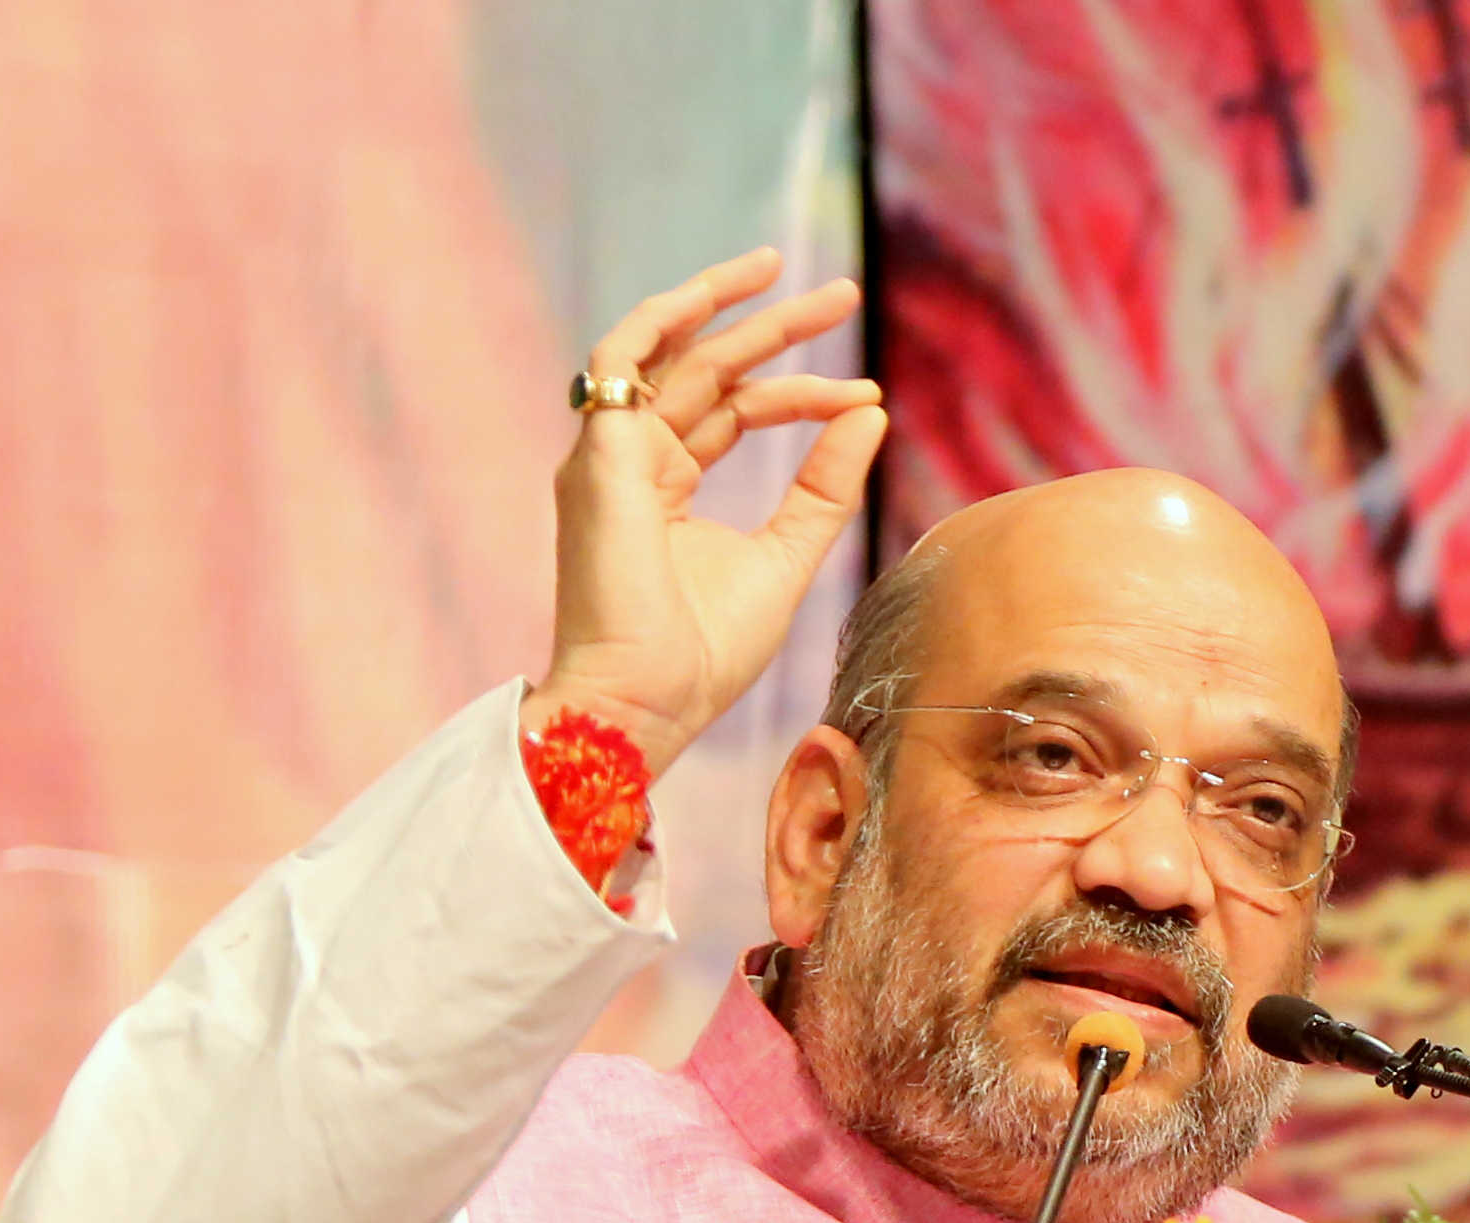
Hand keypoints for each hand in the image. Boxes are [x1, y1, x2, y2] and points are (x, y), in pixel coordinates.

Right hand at [526, 251, 887, 780]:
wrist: (648, 701)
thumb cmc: (705, 653)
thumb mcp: (786, 557)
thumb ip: (823, 488)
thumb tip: (870, 413)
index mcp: (669, 487)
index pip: (737, 412)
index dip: (804, 396)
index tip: (866, 394)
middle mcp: (634, 459)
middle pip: (709, 370)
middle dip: (775, 328)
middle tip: (842, 294)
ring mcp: (609, 453)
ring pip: (671, 352)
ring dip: (727, 306)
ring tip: (789, 273)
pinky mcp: (598, 453)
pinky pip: (621, 358)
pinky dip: (665, 318)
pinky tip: (719, 292)